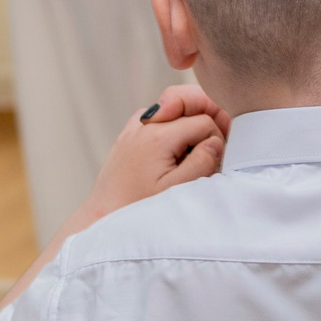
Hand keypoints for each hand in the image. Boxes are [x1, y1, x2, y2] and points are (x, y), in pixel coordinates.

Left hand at [73, 89, 226, 227]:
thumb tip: (215, 141)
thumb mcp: (178, 189)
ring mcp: (135, 127)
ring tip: (193, 149)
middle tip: (213, 144)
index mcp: (160, 136)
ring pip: (175, 108)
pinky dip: (170, 125)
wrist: (104, 216)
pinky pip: (158, 117)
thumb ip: (202, 161)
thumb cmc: (139, 207)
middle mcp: (145, 124)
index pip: (205, 121)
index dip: (217, 138)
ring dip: (189, 122)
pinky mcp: (129, 135)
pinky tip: (173, 146)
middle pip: (190, 105)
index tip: (215, 160)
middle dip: (207, 120)